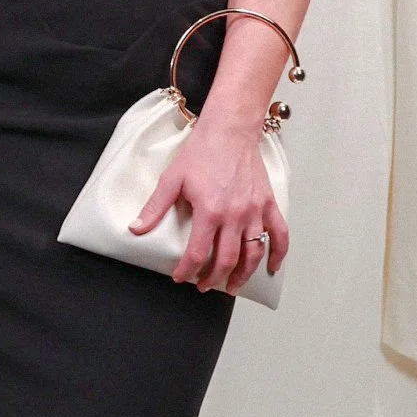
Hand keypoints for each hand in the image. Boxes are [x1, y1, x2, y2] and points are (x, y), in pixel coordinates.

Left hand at [131, 117, 288, 293]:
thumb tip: (136, 229)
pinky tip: (271, 268)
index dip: (187, 271)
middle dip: (213, 278)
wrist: (230, 130)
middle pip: (227, 260)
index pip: (198, 253)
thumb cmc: (202, 151)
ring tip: (232, 286)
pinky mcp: (268, 204)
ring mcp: (255, 211)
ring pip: (253, 254)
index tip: (181, 277)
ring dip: (243, 275)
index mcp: (210, 211)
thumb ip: (155, 207)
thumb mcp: (172, 178)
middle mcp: (235, 216)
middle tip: (203, 286)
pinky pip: (280, 235)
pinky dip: (279, 255)